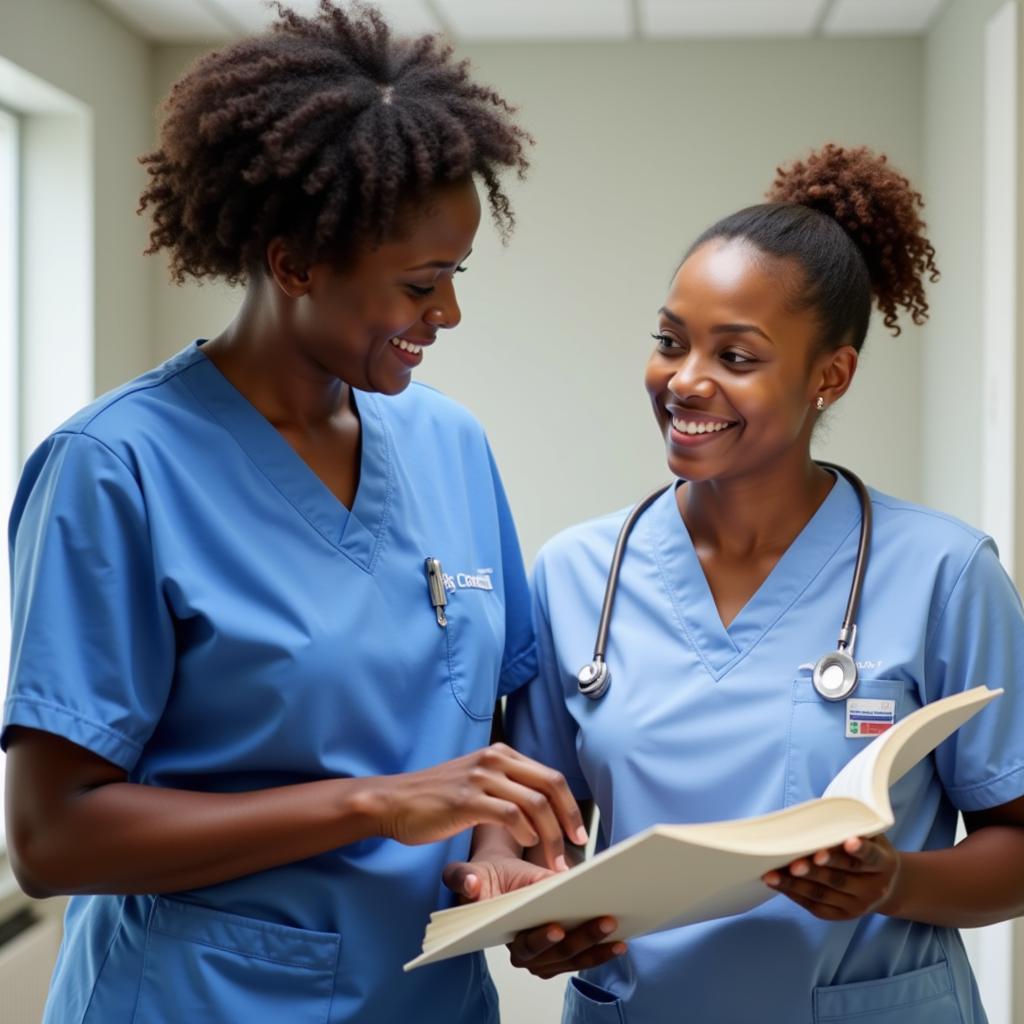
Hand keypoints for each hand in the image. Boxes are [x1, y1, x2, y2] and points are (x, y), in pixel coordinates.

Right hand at [363, 744, 587, 870]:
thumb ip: (505, 786)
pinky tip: (526, 846)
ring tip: (555, 861)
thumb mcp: (477, 781)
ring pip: (534, 803)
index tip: (579, 833)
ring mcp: (481, 777)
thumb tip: (539, 808)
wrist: (395, 801)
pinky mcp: (467, 799)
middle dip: (569, 819)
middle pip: (550, 785)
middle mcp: (495, 759)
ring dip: (551, 836)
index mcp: (501, 754)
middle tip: (578, 847)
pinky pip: (510, 814)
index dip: (570, 806)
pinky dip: (525, 832)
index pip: (550, 776)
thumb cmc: (435, 798)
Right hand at [444, 854, 626, 978]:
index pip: (523, 945)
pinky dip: (600, 952)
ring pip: (572, 959)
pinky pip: (582, 958)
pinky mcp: (560, 954)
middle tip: (604, 922)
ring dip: (596, 948)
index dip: (540, 939)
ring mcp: (544, 957)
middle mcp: (523, 953)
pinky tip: (620, 942)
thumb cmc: (487, 876)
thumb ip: (464, 877)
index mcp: (503, 935)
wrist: (495, 878)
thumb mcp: (471, 871)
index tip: (557, 928)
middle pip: (555, 954)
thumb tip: (470, 883)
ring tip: (618, 934)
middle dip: (581, 940)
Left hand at [762, 835, 901, 920]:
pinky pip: (816, 906)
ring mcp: (859, 905)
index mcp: (884, 864)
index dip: (861, 849)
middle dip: (816, 870)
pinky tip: (777, 884)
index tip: (849, 842)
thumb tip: (820, 818)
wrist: (887, 886)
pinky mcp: (843, 916)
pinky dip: (795, 895)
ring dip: (795, 884)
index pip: (871, 856)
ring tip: (772, 874)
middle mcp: (874, 888)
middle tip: (795, 863)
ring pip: (823, 894)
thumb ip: (853, 829)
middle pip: (840, 878)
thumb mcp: (871, 836)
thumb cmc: (869, 850)